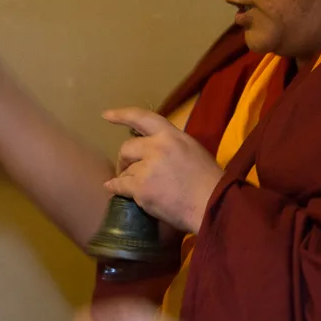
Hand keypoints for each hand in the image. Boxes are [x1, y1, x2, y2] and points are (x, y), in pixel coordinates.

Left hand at [103, 107, 222, 233]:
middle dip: (125, 159)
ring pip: (125, 170)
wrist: (214, 206)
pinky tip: (113, 190)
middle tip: (127, 170)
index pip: (143, 117)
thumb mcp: (193, 151)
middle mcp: (158, 147)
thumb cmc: (210, 182)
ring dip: (127, 178)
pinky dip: (116, 188)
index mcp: (173, 135)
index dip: (123, 115)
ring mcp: (148, 167)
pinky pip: (120, 186)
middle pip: (127, 147)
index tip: (107, 115)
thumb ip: (172, 146)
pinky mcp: (141, 188)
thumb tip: (153, 150)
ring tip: (138, 188)